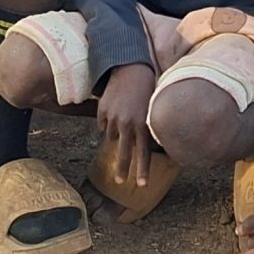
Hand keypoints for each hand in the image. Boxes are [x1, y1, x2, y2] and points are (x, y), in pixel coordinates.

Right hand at [95, 64, 158, 191]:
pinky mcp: (102, 111)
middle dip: (122, 169)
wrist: (130, 68)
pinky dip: (107, 121)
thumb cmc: (146, 88)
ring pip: (111, 136)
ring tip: (123, 116)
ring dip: (116, 133)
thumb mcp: (150, 109)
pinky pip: (103, 124)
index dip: (142, 170)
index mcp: (143, 124)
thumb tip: (140, 147)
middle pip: (123, 153)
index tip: (141, 185)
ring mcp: (113, 118)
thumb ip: (145, 128)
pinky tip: (114, 108)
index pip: (143, 153)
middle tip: (120, 181)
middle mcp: (127, 123)